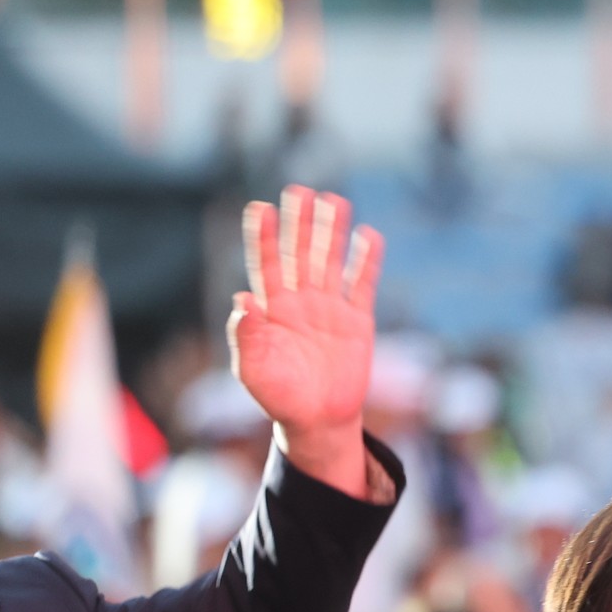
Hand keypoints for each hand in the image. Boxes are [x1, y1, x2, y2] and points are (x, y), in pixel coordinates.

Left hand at [231, 186, 381, 498]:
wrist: (318, 420)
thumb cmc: (279, 396)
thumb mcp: (253, 369)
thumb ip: (245, 335)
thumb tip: (242, 298)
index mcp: (271, 309)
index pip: (267, 263)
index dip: (265, 236)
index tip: (262, 208)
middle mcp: (300, 301)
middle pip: (300, 253)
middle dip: (300, 222)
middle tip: (300, 191)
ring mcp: (330, 309)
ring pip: (330, 261)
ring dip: (332, 232)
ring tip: (335, 200)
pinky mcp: (358, 322)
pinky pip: (362, 285)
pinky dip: (366, 261)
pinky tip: (369, 237)